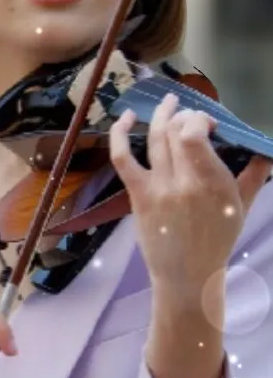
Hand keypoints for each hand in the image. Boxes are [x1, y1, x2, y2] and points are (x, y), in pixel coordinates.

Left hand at [110, 94, 271, 296]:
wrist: (187, 275)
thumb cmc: (217, 240)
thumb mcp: (242, 207)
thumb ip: (255, 175)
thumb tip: (267, 151)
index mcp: (211, 183)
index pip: (194, 133)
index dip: (199, 118)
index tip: (208, 125)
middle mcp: (182, 182)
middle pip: (174, 130)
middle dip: (184, 115)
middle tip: (192, 117)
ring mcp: (157, 188)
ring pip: (153, 138)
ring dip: (160, 113)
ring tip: (169, 101)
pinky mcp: (138, 196)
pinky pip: (122, 158)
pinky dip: (120, 133)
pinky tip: (127, 117)